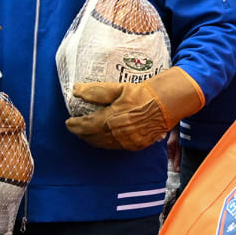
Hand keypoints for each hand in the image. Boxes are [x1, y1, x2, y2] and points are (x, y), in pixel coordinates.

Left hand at [66, 67, 204, 150]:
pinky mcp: (136, 145)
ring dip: (92, 139)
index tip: (69, 121)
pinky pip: (116, 147)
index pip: (85, 126)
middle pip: (92, 137)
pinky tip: (105, 137)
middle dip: (81, 133)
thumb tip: (76, 90)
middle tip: (76, 128)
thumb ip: (95, 91)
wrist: (166, 104)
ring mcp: (126, 141)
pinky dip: (106, 143)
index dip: (74, 125)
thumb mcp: (118, 88)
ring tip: (87, 133)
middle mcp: (116, 133)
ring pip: (102, 144)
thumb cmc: (142, 94)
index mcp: (109, 118)